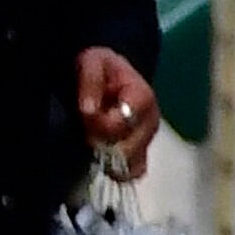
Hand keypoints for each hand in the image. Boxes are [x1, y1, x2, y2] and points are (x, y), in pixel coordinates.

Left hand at [76, 46, 158, 177]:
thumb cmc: (102, 69)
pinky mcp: (139, 156)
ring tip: (91, 145)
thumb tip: (88, 111)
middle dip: (102, 144)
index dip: (103, 125)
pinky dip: (114, 171)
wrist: (107, 76)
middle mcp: (150, 122)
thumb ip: (90, 81)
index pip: (127, 121)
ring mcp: (146, 142)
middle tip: (84, 133)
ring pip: (131, 165)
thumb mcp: (92, 61)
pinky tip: (99, 159)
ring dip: (107, 160)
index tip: (85, 120)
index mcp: (142, 96)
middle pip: (129, 148)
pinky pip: (132, 173)